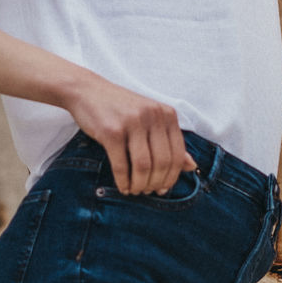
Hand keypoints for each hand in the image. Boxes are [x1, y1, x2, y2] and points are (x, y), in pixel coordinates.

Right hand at [66, 74, 195, 194]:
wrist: (88, 91)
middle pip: (162, 162)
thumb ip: (170, 141)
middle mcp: (152, 115)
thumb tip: (193, 166)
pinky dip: (123, 181)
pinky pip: (121, 165)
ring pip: (144, 166)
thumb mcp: (150, 119)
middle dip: (155, 183)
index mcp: (166, 113)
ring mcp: (132, 122)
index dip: (172, 177)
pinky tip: (123, 187)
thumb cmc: (121, 108)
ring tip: (135, 190)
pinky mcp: (111, 131)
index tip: (163, 188)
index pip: (177, 154)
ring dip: (140, 185)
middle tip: (147, 191)